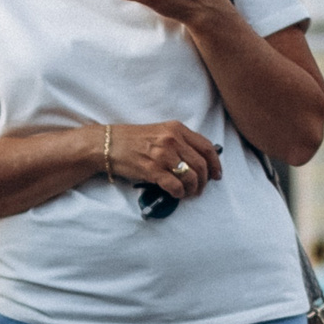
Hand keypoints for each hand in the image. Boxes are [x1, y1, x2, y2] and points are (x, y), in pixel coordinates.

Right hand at [102, 121, 224, 202]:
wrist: (107, 144)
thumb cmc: (133, 140)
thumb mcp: (160, 132)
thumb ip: (179, 141)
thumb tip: (198, 159)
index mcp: (177, 129)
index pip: (206, 147)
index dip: (216, 164)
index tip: (217, 175)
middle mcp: (172, 140)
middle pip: (201, 164)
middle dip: (205, 181)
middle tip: (201, 189)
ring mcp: (162, 155)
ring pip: (191, 176)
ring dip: (193, 189)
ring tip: (188, 193)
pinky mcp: (152, 169)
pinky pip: (175, 185)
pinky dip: (180, 193)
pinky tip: (176, 194)